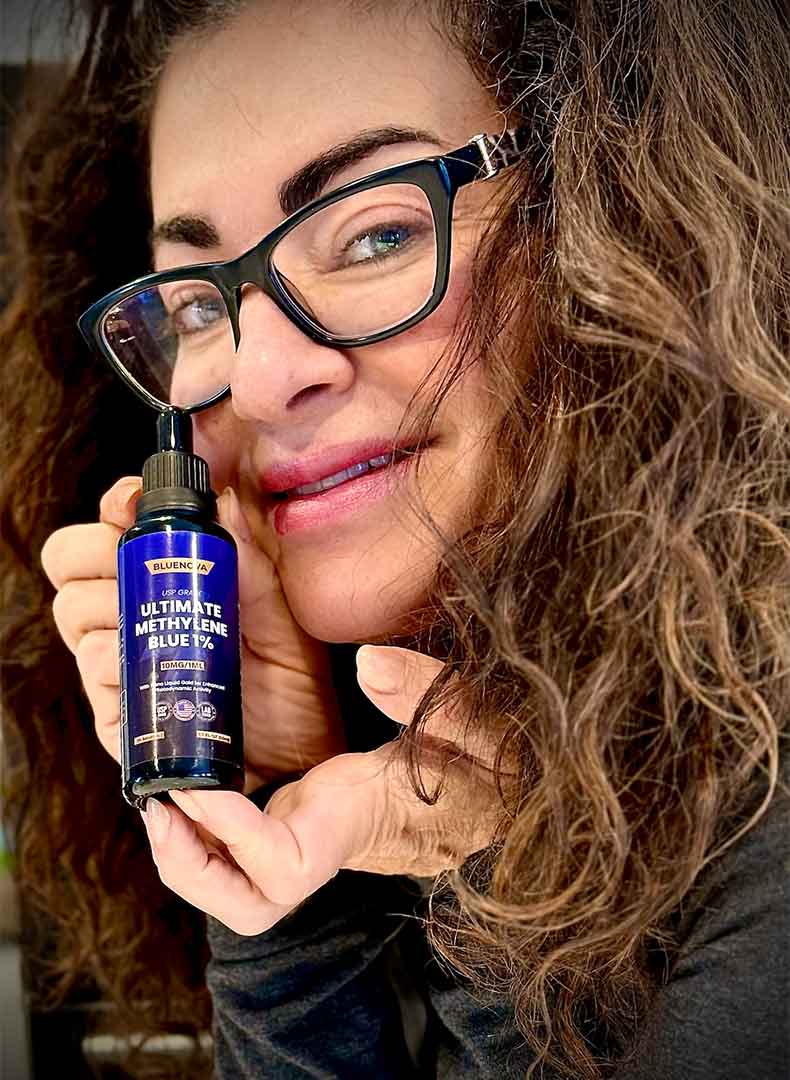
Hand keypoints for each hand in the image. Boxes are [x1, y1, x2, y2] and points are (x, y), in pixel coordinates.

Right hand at [40, 477, 345, 794]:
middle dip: (98, 553)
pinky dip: (115, 661)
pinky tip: (148, 666)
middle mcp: (130, 618)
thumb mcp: (281, 614)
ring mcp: (120, 665)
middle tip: (139, 565)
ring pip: (76, 614)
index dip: (115, 507)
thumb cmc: (292, 683)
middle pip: (73, 565)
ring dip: (109, 608)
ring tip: (159, 623)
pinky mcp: (118, 714)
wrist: (300, 756)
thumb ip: (252, 560)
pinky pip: (94, 672)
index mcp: (166, 584)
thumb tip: (224, 500)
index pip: (112, 529)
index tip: (133, 506)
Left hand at [140, 646, 506, 935]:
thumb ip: (431, 693)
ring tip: (156, 791)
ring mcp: (312, 838)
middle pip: (247, 905)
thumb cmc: (490, 766)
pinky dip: (207, 822)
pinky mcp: (305, 819)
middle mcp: (328, 847)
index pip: (285, 866)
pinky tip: (188, 774)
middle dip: (192, 869)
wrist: (494, 793)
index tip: (197, 788)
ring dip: (188, 852)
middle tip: (156, 806)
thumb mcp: (477, 721)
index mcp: (362, 828)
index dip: (233, 836)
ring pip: (238, 885)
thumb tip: (370, 664)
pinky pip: (242, 845)